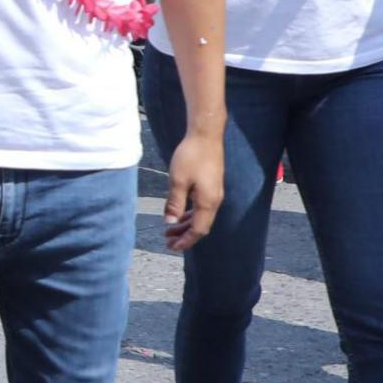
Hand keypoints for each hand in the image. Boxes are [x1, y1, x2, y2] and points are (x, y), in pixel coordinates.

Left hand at [163, 130, 224, 250]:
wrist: (206, 135)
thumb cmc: (191, 156)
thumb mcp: (178, 181)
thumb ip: (175, 203)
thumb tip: (170, 222)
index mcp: (208, 202)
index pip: (198, 230)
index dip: (186, 241)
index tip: (172, 247)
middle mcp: (214, 200)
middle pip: (200, 226)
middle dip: (184, 235)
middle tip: (167, 241)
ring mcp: (214, 193)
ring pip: (201, 216)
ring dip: (186, 224)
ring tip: (170, 229)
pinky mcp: (212, 186)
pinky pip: (202, 207)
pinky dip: (190, 214)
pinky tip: (180, 214)